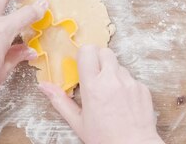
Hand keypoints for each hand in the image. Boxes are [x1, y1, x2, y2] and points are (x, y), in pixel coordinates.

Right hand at [39, 45, 164, 143]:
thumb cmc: (104, 138)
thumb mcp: (77, 122)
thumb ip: (60, 100)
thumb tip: (43, 86)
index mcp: (93, 87)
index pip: (87, 51)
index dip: (84, 56)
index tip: (82, 66)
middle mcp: (112, 80)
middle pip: (104, 51)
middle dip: (99, 59)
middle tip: (95, 76)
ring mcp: (129, 83)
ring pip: (118, 64)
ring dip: (112, 73)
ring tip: (110, 93)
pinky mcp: (142, 88)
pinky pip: (131, 77)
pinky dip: (125, 84)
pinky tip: (122, 101)